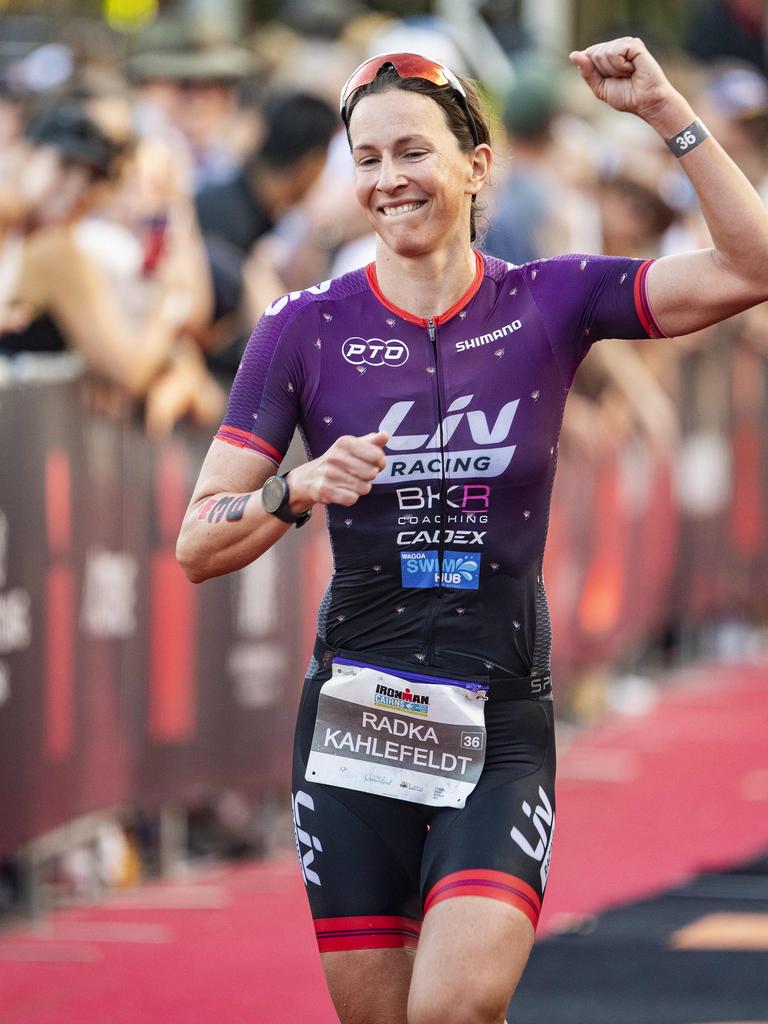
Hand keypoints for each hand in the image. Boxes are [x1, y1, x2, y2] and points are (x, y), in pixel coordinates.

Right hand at [287, 432, 388, 508]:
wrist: (309, 477)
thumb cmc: (338, 461)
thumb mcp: (352, 447)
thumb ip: (371, 442)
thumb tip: (385, 435)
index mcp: (345, 443)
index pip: (377, 455)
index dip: (380, 463)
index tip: (374, 464)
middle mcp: (336, 457)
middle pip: (372, 473)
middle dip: (370, 477)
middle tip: (360, 474)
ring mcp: (329, 474)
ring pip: (364, 488)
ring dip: (361, 488)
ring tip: (350, 482)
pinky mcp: (325, 490)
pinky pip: (352, 499)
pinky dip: (351, 497)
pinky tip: (343, 491)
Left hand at [569, 38, 689, 130]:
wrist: (646, 102)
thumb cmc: (626, 96)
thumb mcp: (599, 87)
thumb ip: (586, 72)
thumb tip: (572, 54)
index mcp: (608, 54)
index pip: (587, 55)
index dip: (594, 72)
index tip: (610, 80)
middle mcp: (617, 45)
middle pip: (593, 53)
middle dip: (603, 71)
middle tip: (621, 78)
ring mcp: (626, 43)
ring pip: (602, 53)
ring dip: (612, 70)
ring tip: (628, 74)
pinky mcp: (634, 44)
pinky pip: (614, 53)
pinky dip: (620, 66)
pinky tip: (632, 69)